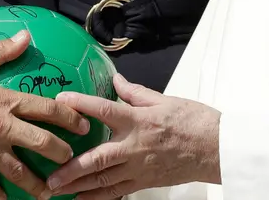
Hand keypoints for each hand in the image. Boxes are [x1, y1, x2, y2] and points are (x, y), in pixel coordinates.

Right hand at [0, 31, 89, 199]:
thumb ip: (0, 52)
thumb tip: (25, 36)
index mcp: (5, 101)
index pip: (48, 109)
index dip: (71, 118)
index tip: (84, 126)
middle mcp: (1, 127)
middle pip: (43, 144)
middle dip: (63, 155)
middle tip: (72, 162)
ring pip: (21, 172)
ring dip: (38, 185)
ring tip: (49, 194)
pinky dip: (0, 195)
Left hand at [45, 74, 220, 199]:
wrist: (218, 149)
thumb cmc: (195, 122)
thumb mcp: (164, 100)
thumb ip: (135, 92)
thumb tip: (116, 81)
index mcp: (139, 121)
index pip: (104, 110)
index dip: (81, 104)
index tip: (61, 101)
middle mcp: (135, 147)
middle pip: (97, 159)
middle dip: (71, 169)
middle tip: (50, 176)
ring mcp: (139, 168)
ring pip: (104, 181)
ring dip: (78, 186)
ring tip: (57, 190)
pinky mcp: (145, 182)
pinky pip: (118, 192)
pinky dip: (98, 197)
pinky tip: (82, 199)